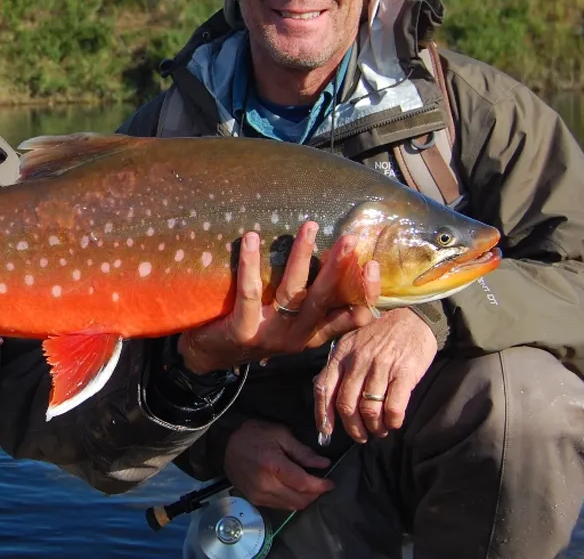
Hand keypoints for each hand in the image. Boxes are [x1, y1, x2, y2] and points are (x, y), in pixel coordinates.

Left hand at [178, 222, 379, 373]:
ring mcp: (270, 335)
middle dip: (338, 268)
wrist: (208, 357)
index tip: (374, 266)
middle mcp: (296, 336)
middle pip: (322, 299)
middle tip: (349, 239)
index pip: (348, 316)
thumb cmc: (251, 328)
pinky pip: (250, 292)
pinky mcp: (243, 331)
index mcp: (311, 333)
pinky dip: (251, 263)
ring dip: (302, 257)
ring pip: (292, 292)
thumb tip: (330, 257)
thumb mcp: (286, 322)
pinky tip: (252, 238)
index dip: (365, 294)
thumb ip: (307, 300)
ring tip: (309, 227)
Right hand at [223, 419, 334, 510]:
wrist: (224, 445)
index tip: (331, 482)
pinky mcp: (255, 500)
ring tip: (308, 487)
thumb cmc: (253, 434)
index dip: (321, 485)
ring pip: (291, 506)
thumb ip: (302, 451)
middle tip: (320, 483)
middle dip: (315, 494)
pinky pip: (280, 506)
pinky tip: (293, 490)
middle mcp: (266, 484)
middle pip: (300, 499)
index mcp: (273, 465)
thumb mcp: (279, 434)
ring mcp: (259, 495)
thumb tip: (323, 464)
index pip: (304, 484)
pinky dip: (291, 501)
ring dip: (304, 499)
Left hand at [314, 308, 437, 442]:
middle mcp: (358, 360)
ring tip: (379, 430)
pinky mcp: (405, 373)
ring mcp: (381, 366)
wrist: (413, 318)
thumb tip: (323, 392)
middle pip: (346, 405)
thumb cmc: (379, 335)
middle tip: (360, 435)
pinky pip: (394, 407)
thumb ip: (337, 367)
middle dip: (353, 428)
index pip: (324, 389)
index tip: (326, 432)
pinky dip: (392, 421)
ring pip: (369, 410)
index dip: (323, 414)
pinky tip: (394, 422)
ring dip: (374, 427)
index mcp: (341, 354)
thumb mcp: (351, 343)